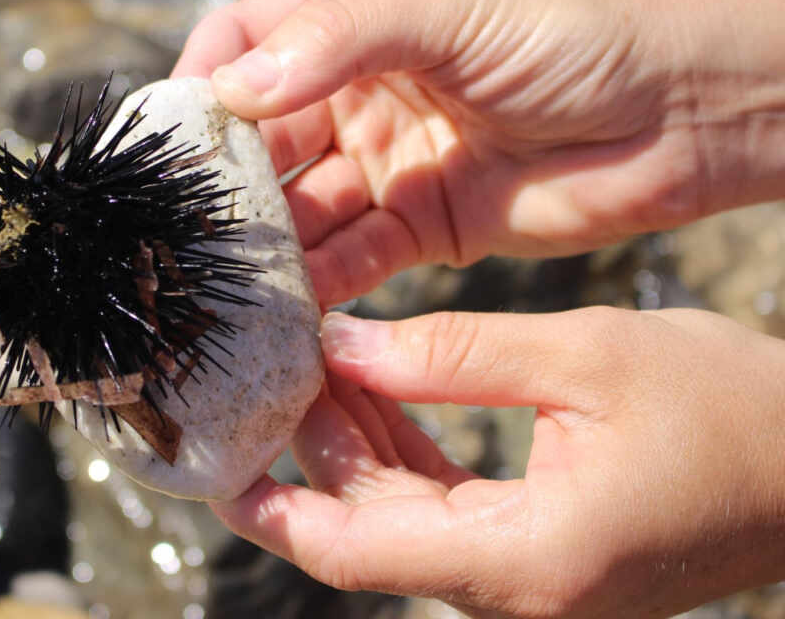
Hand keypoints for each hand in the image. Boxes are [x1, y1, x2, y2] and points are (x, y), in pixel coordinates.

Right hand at [173, 0, 784, 306]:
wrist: (687, 107)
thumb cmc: (575, 29)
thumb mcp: (449, 9)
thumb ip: (337, 43)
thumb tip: (232, 89)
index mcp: (357, 18)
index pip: (245, 40)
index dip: (201, 81)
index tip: (168, 136)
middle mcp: (360, 90)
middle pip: (263, 136)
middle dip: (226, 179)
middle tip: (189, 229)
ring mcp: (390, 162)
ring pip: (303, 205)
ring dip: (269, 241)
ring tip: (231, 278)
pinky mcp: (426, 228)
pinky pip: (354, 258)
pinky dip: (322, 283)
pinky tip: (294, 306)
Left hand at [211, 307, 784, 617]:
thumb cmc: (727, 409)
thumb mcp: (583, 357)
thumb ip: (452, 354)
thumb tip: (344, 347)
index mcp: (525, 561)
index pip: (355, 549)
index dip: (273, 510)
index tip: (211, 467)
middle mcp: (519, 592)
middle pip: (369, 530)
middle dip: (311, 453)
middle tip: (266, 371)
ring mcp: (532, 580)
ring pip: (403, 519)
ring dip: (356, 447)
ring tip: (318, 366)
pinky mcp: (545, 554)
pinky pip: (447, 511)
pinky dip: (405, 454)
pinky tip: (379, 391)